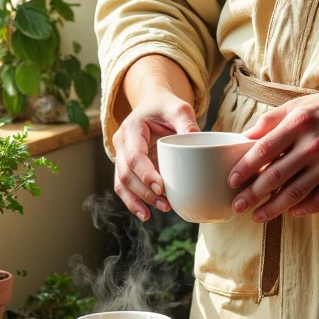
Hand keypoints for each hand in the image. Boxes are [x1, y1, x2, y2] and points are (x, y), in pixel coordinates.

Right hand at [113, 90, 197, 220]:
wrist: (153, 105)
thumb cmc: (166, 107)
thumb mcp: (179, 108)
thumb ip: (186, 122)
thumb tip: (198, 141)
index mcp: (131, 129)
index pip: (134, 156)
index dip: (146, 174)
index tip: (162, 188)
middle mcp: (121, 143)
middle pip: (126, 174)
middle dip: (144, 192)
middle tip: (165, 204)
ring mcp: (121, 155)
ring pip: (121, 183)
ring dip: (136, 200)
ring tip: (153, 213)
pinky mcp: (126, 166)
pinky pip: (124, 186)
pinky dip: (132, 201)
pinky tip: (145, 214)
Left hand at [228, 84, 318, 222]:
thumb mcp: (299, 104)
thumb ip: (271, 120)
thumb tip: (245, 137)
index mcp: (298, 123)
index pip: (263, 150)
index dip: (244, 169)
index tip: (231, 181)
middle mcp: (312, 145)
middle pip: (274, 176)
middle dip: (252, 195)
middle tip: (237, 206)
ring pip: (294, 193)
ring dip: (273, 208)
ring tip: (257, 216)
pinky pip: (318, 200)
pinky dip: (302, 209)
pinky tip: (290, 212)